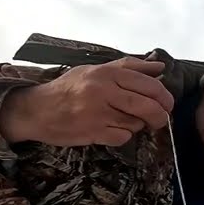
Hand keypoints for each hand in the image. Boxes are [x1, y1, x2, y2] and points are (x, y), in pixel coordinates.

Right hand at [0, 56, 175, 146]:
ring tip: (124, 119)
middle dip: (160, 115)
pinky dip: (123, 136)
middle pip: (148, 105)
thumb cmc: (68, 89)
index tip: (167, 103)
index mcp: (105, 73)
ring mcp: (98, 113)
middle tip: (160, 118)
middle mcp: (103, 91)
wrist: (36, 110)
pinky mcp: (94, 132)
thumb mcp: (95, 70)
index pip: (148, 83)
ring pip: (136, 123)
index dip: (163, 95)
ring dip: (137, 124)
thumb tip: (159, 67)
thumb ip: (128, 67)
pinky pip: (123, 137)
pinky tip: (111, 129)